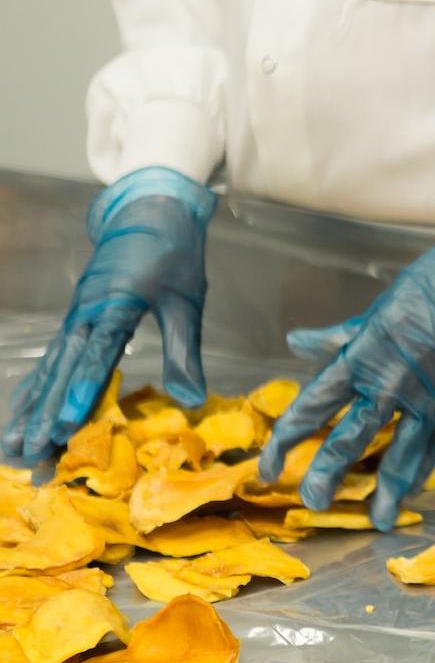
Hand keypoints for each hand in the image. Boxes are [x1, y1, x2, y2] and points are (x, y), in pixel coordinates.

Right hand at [4, 167, 216, 461]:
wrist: (148, 209)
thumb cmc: (173, 254)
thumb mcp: (186, 301)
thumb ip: (184, 351)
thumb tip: (190, 399)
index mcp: (115, 305)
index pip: (96, 356)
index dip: (81, 392)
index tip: (65, 426)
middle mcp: (86, 313)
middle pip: (62, 370)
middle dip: (44, 414)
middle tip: (29, 453)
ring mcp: (75, 316)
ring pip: (49, 369)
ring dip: (31, 408)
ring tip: (14, 446)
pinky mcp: (74, 319)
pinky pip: (50, 359)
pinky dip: (35, 387)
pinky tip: (21, 411)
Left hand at [258, 201, 434, 528]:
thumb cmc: (432, 286)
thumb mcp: (376, 310)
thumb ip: (338, 338)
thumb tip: (296, 343)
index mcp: (362, 355)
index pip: (313, 406)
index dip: (286, 439)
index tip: (268, 464)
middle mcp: (391, 383)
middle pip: (350, 440)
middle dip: (327, 475)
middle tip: (310, 501)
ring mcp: (428, 399)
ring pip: (401, 455)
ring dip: (386, 490)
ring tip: (378, 519)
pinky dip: (421, 472)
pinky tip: (412, 491)